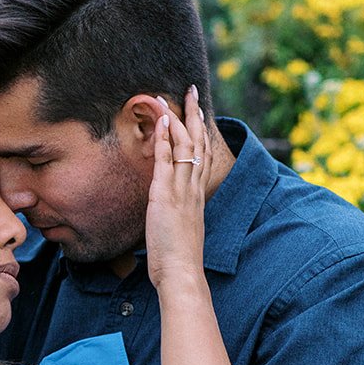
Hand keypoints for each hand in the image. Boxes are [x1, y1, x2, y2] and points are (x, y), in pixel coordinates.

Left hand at [146, 86, 210, 290]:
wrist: (182, 273)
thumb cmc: (178, 258)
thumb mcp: (179, 228)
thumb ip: (177, 212)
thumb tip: (168, 206)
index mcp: (197, 195)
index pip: (203, 155)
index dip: (201, 131)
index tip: (198, 112)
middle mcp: (193, 188)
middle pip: (199, 142)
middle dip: (195, 114)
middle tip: (191, 91)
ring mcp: (182, 190)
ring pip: (185, 145)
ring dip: (176, 118)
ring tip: (167, 97)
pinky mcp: (166, 195)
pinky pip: (166, 160)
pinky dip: (164, 139)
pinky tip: (160, 121)